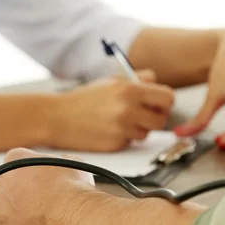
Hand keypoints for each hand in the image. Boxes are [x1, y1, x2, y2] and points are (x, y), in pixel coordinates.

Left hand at [0, 148, 93, 224]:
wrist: (67, 211)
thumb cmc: (70, 187)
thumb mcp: (72, 163)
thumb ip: (61, 161)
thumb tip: (65, 163)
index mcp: (16, 158)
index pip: (13, 161)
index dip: (23, 173)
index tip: (32, 180)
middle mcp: (2, 177)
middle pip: (0, 182)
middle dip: (11, 189)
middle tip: (27, 198)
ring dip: (4, 208)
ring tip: (22, 214)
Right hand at [49, 70, 173, 151]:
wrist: (57, 118)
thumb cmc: (83, 99)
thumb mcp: (110, 81)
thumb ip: (136, 79)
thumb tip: (155, 80)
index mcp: (130, 90)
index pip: (167, 97)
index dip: (164, 102)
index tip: (157, 103)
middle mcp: (128, 110)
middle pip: (161, 120)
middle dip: (154, 118)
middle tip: (142, 115)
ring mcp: (122, 129)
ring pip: (146, 134)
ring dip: (138, 129)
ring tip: (120, 121)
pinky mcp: (115, 144)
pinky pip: (130, 142)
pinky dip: (124, 138)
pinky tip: (109, 130)